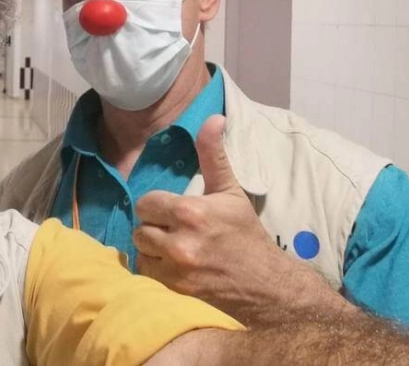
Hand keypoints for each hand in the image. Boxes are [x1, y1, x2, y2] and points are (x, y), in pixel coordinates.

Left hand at [133, 115, 346, 324]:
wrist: (268, 286)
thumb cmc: (246, 235)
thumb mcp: (230, 191)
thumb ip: (213, 155)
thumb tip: (213, 117)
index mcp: (190, 212)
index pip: (146, 203)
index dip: (157, 206)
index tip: (171, 211)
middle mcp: (179, 241)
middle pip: (140, 228)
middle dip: (154, 228)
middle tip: (173, 231)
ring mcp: (176, 270)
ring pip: (141, 252)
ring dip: (152, 250)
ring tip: (173, 249)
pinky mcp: (175, 291)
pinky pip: (147, 275)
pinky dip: (156, 270)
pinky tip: (174, 267)